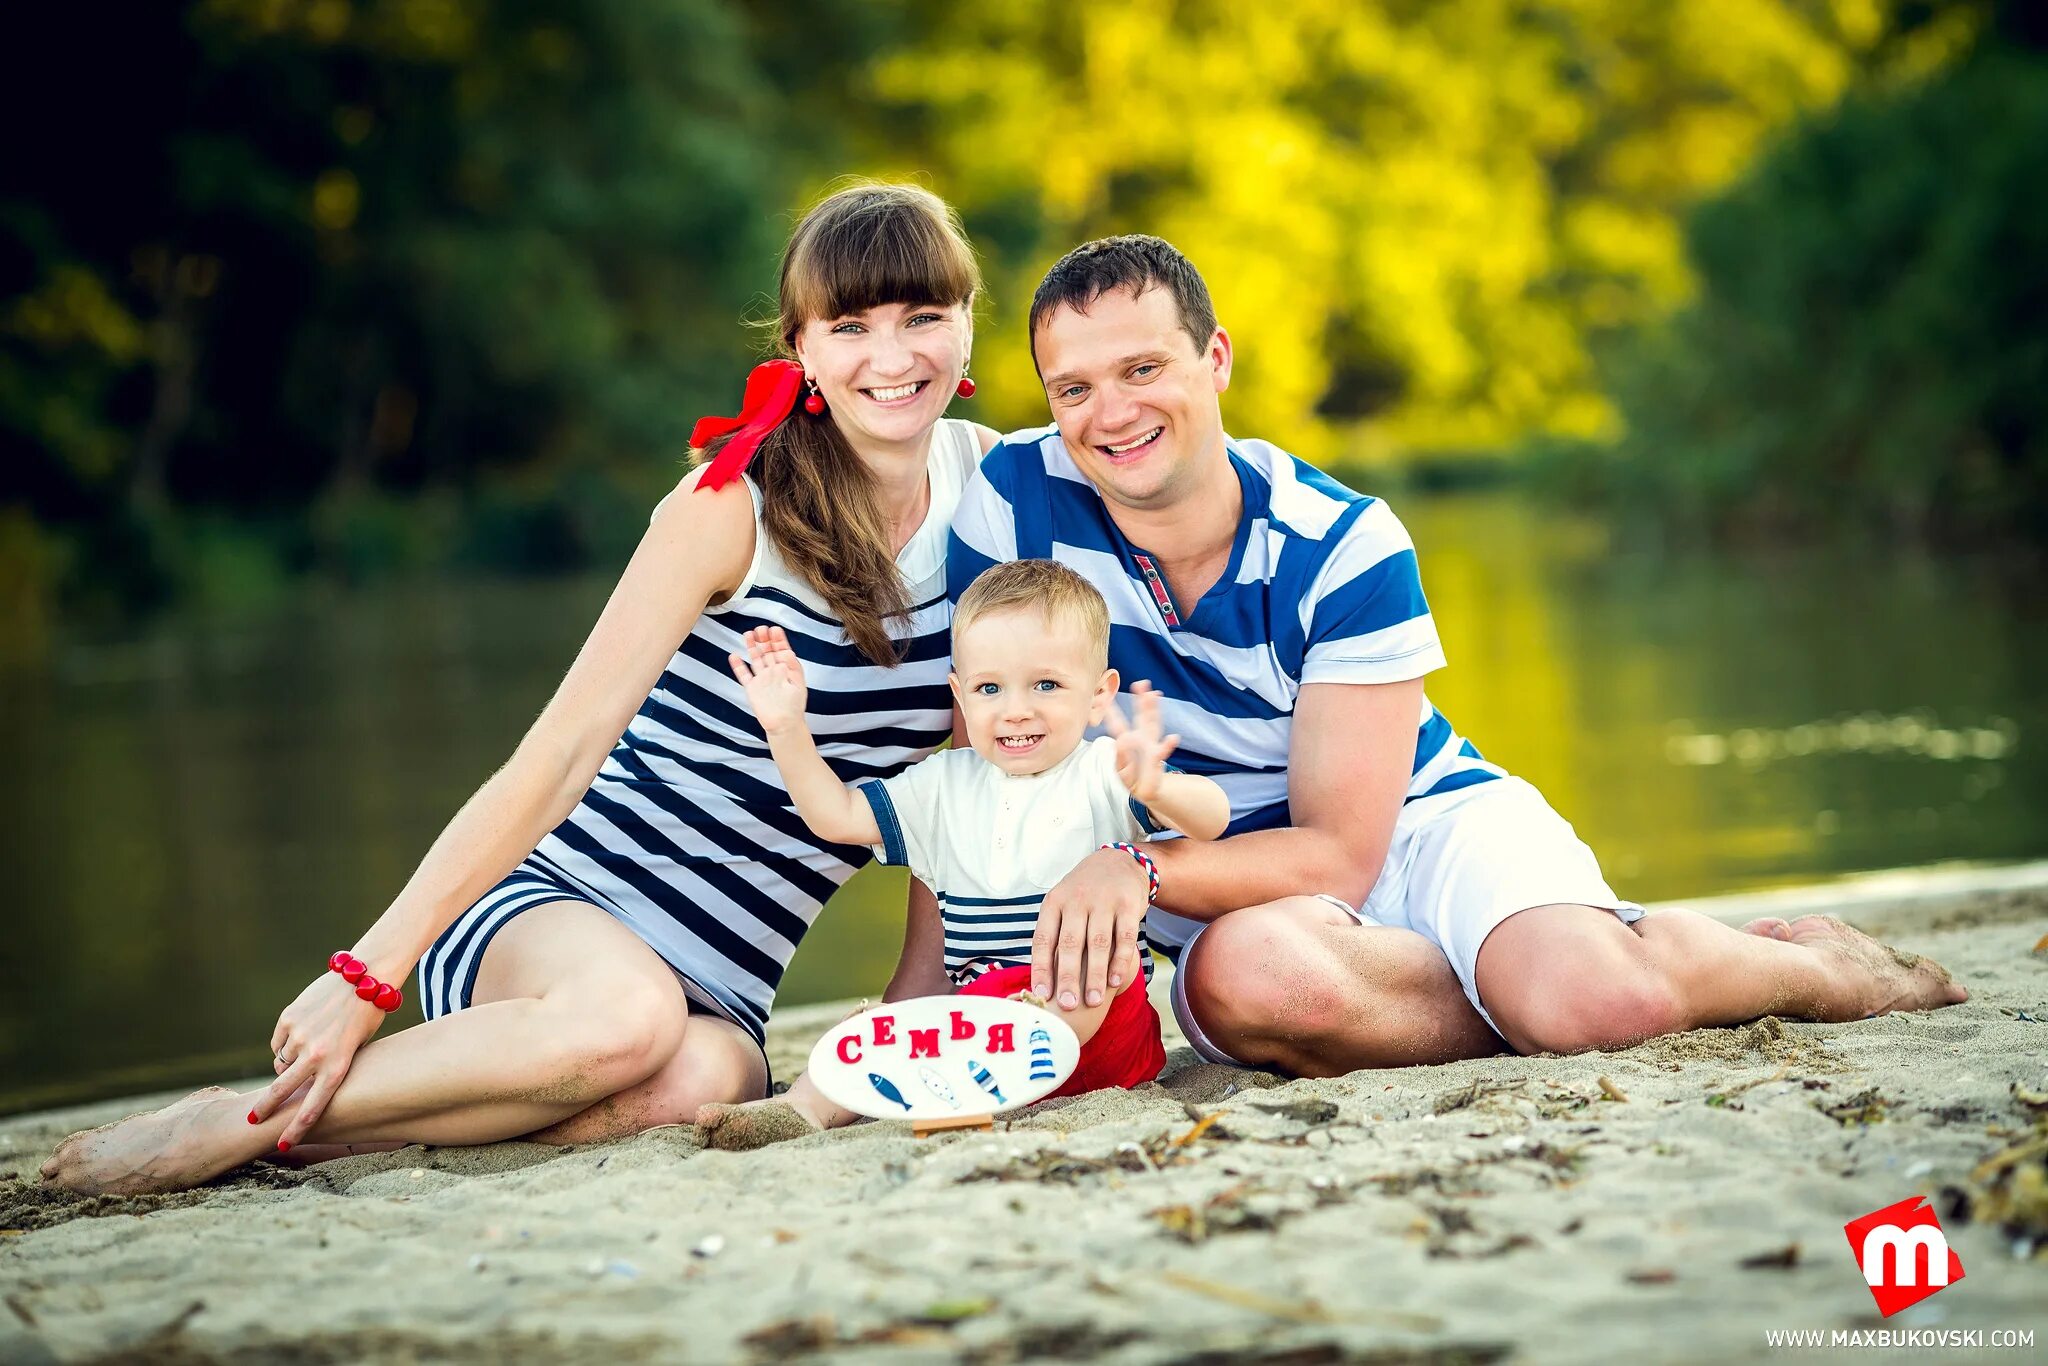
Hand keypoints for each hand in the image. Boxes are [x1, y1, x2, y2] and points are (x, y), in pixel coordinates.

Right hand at [252, 968, 387, 1148]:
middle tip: (252, 1120)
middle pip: (282, 1090)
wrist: (365, 978)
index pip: (312, 1108)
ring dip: (288, 1064)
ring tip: (309, 1049)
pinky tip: (303, 1032)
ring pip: (281, 1063)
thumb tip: (302, 1081)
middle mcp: (315, 1056)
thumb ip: (331, 1067)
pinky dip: (286, 1043)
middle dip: (265, 1108)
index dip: (296, 1129)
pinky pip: (279, 1042)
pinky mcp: (289, 1019)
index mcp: (337, 1068)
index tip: (283, 1144)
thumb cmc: (367, 1017)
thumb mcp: (357, 1049)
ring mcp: (299, 1037)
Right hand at [728, 625, 807, 733]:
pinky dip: (738, 666)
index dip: (778, 639)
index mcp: (786, 669)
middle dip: (764, 639)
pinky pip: (743, 675)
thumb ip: (793, 668)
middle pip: (767, 651)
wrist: (784, 725)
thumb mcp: (798, 685)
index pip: (781, 650)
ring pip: (755, 659)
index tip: (775, 629)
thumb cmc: (794, 707)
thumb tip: (787, 652)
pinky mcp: (752, 689)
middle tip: (761, 628)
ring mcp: (762, 679)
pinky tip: (734, 656)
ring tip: (748, 634)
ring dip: (752, 647)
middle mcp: (773, 672)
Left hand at [1032, 847, 1149, 1010]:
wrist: (1119, 862)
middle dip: (1068, 977)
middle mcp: (1076, 900)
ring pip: (1097, 943)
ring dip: (1095, 975)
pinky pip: (1124, 937)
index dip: (1041, 969)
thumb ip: (1054, 935)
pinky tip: (1115, 981)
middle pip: (1070, 944)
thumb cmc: (1084, 894)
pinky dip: (1120, 961)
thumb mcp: (1063, 904)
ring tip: (1093, 1001)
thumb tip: (1041, 981)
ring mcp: (1103, 901)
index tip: (1041, 995)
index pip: (1043, 939)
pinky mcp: (1128, 904)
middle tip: (1068, 1005)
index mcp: (1054, 902)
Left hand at [1104, 680, 1178, 803]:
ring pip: (1153, 725)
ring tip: (1154, 695)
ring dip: (1153, 710)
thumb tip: (1120, 742)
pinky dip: (1168, 745)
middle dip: (1141, 700)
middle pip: (1141, 716)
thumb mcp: (1121, 770)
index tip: (1106, 697)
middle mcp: (1142, 739)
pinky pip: (1163, 751)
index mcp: (1128, 741)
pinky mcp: (1158, 759)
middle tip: (1141, 683)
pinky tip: (1173, 738)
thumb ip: (1120, 757)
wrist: (1146, 791)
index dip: (1112, 711)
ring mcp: (1151, 746)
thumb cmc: (1132, 778)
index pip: (1118, 723)